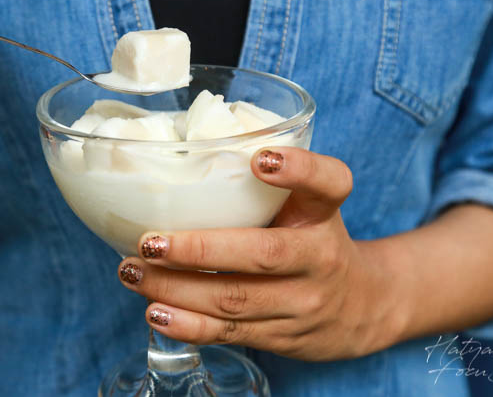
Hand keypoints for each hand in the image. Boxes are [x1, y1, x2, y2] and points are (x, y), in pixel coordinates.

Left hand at [117, 147, 404, 360]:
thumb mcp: (309, 204)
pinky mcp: (281, 336)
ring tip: (132, 272)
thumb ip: (266, 184)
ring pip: (234, 298)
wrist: (361, 307)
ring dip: (175, 288)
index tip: (261, 159)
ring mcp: (301, 302)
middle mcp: (319, 257)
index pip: (329, 183)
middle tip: (149, 241)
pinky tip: (156, 311)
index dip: (299, 170)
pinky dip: (188, 325)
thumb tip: (179, 157)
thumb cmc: (314, 239)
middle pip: (262, 254)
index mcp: (323, 213)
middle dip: (199, 250)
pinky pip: (230, 332)